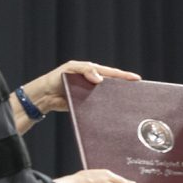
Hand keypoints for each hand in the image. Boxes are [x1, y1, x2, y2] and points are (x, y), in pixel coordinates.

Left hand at [10, 61, 139, 133]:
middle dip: (125, 87)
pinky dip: (107, 108)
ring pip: (108, 96)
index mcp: (91, 70)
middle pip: (113, 84)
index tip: (136, 79)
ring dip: (117, 99)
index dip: (124, 76)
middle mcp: (93, 81)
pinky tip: (115, 113)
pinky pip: (100, 106)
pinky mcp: (87, 104)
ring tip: (130, 103)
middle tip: (138, 92)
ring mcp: (91, 93)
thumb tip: (100, 79)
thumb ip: (85, 71)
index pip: (111, 72)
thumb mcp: (69, 70)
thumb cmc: (56, 79)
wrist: (44, 96)